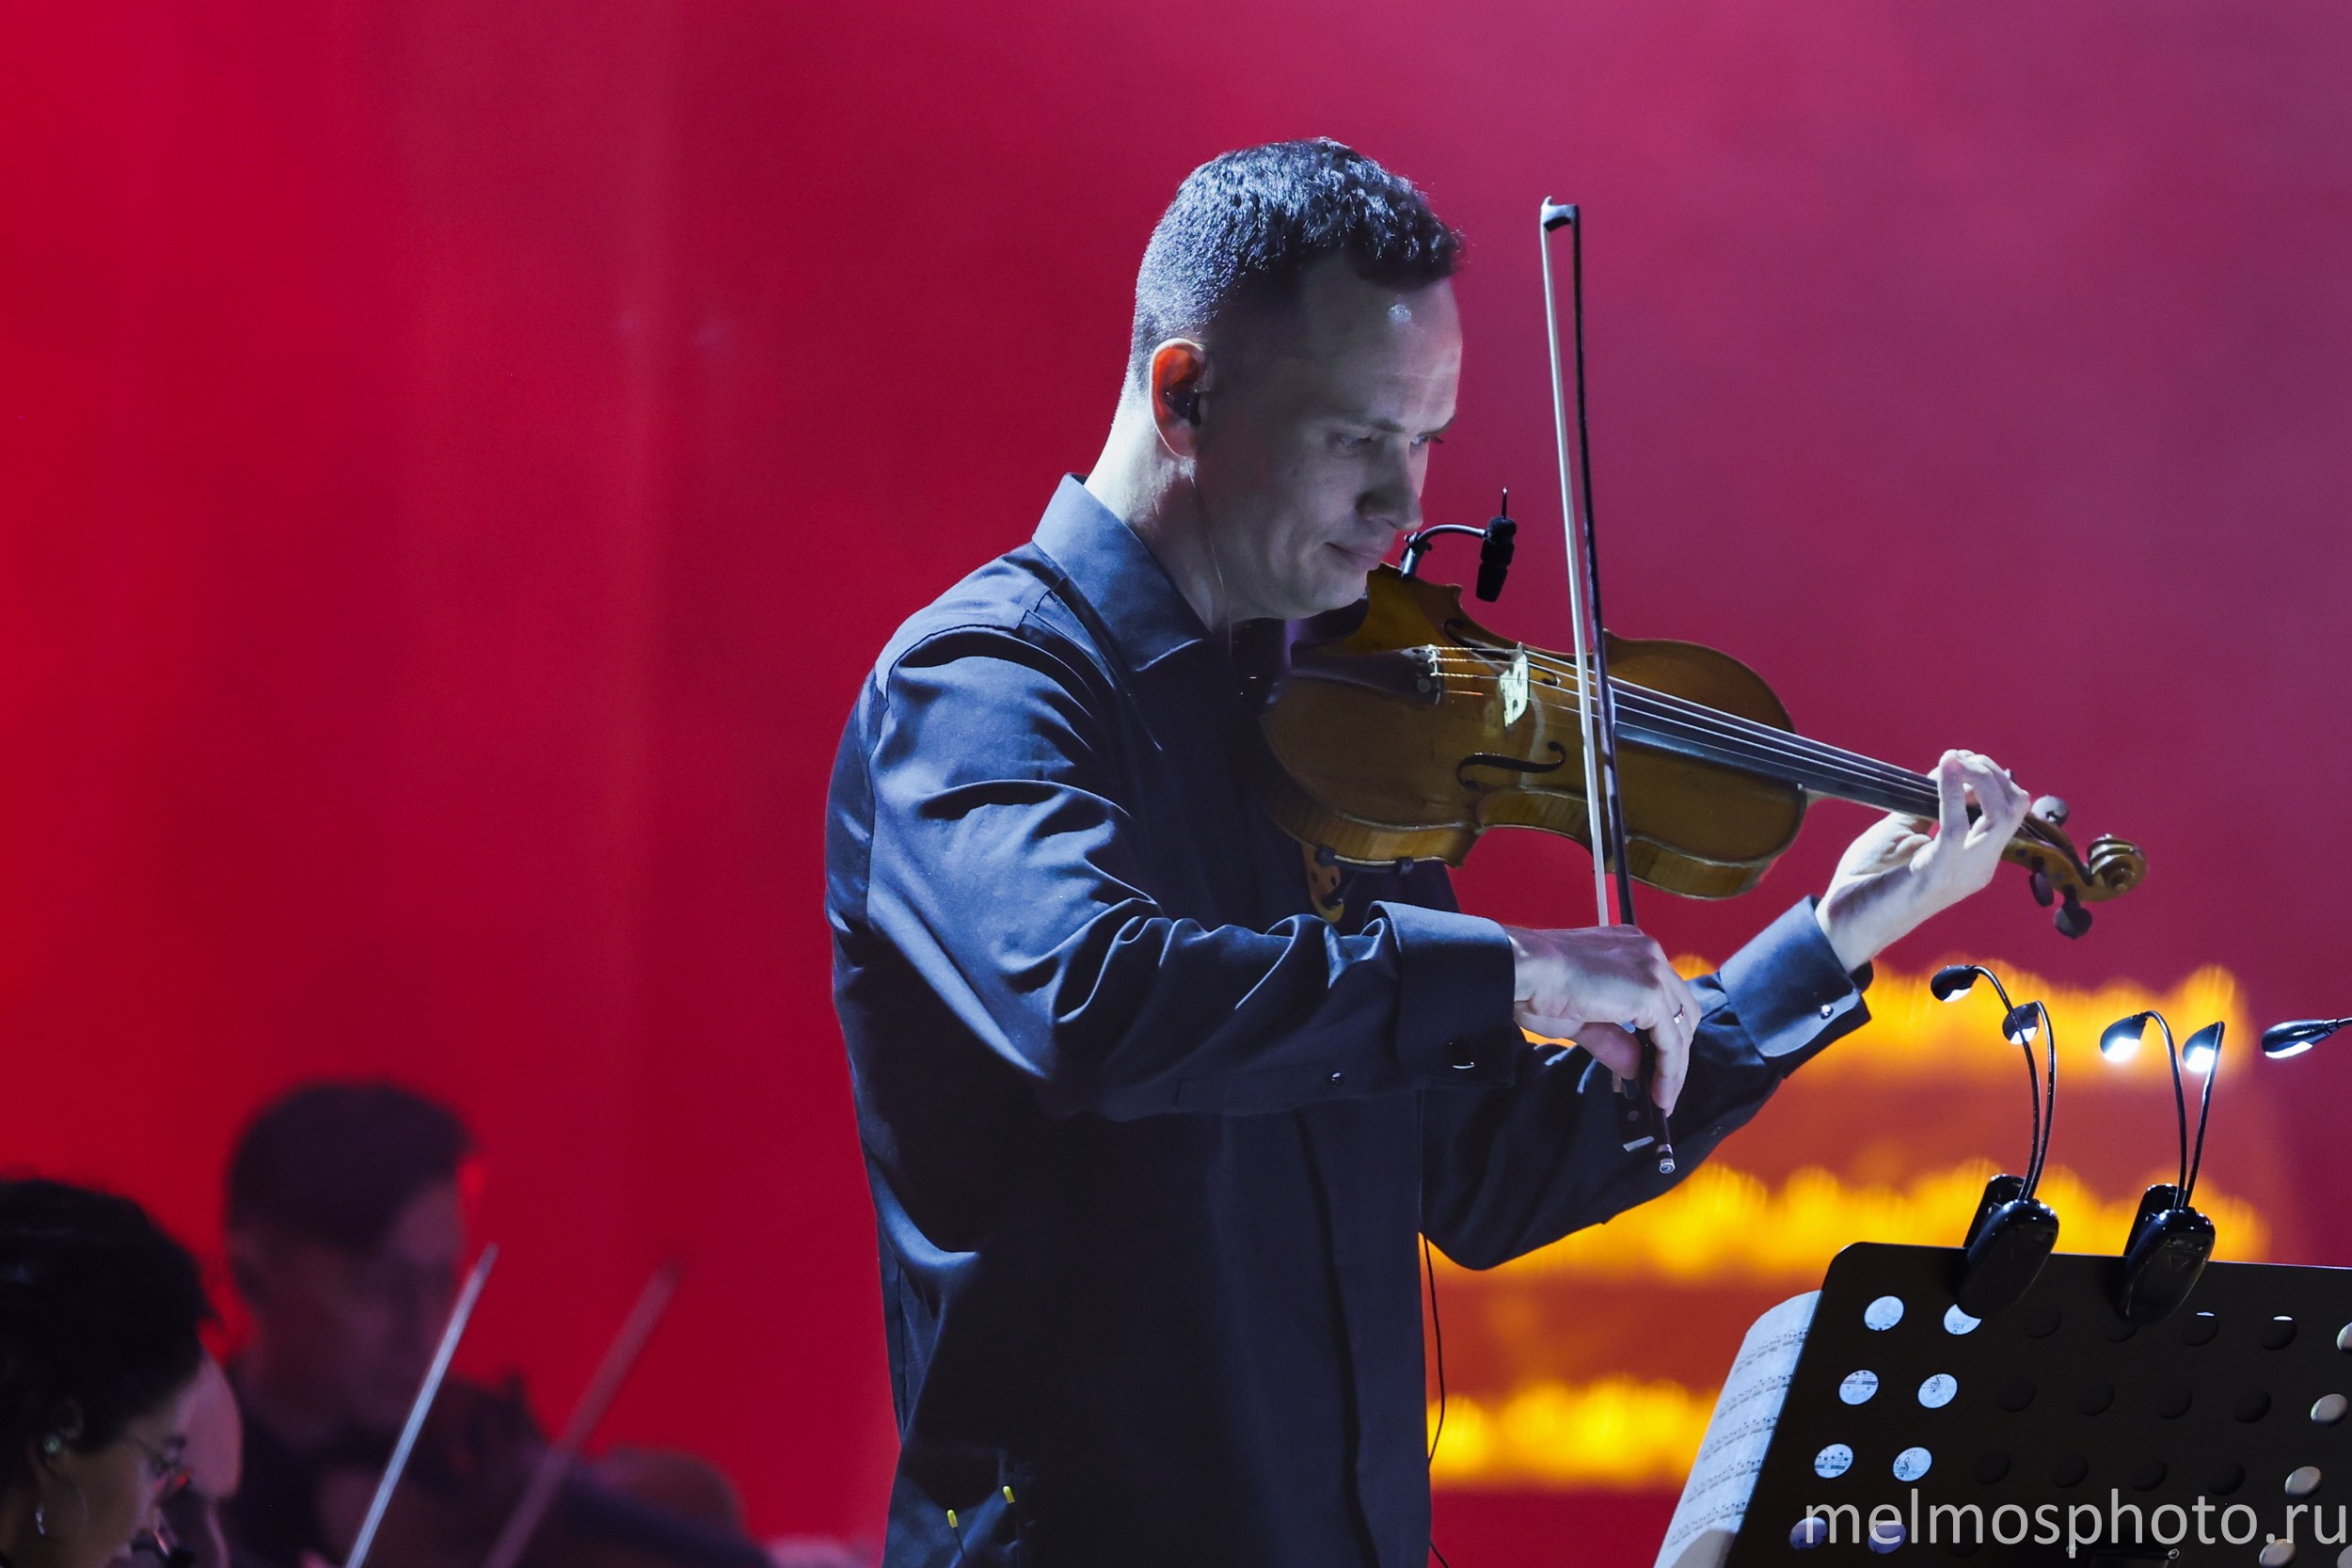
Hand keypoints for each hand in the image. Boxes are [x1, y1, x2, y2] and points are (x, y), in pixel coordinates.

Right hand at [1501, 923, 1699, 1111]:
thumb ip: (1613, 1039)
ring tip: (1661, 1097)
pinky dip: (1669, 1071)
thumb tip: (1635, 1067)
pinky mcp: (1650, 993)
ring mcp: (1652, 970)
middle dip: (1674, 1050)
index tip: (1653, 1066)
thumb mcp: (1581, 1020)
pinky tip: (1659, 1092)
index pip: (1663, 995)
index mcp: (1630, 950)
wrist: (1522, 970)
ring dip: (1674, 1066)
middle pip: (1682, 1009)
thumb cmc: (1536, 986)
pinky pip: (1671, 1042)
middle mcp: (1647, 952)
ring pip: (1681, 1027)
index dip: (1663, 1033)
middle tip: (1661, 1086)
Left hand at [1815, 748, 2031, 970]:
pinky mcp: (1936, 873)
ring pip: (2000, 816)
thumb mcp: (1905, 832)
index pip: (2009, 810)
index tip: (1959, 759)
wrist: (1843, 920)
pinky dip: (1952, 792)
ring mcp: (1961, 872)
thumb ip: (1927, 805)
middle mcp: (1978, 866)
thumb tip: (1946, 770)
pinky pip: (1957, 827)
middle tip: (1960, 757)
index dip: (1990, 778)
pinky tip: (1942, 771)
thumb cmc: (1872, 879)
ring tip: (1954, 760)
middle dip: (1991, 773)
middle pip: (2014, 808)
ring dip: (1979, 778)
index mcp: (1974, 858)